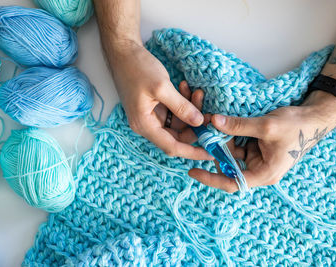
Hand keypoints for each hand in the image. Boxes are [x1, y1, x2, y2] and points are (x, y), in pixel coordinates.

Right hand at [107, 41, 211, 159]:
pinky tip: (187, 88)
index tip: (211, 153)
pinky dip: (183, 103)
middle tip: (209, 112)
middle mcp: (146, 124)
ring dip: (190, 111)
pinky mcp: (154, 107)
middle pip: (177, 136)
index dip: (193, 152)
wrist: (123, 53)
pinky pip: (174, 112)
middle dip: (195, 125)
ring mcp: (150, 116)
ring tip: (197, 93)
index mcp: (144, 125)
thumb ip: (181, 106)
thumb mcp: (161, 87)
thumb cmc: (136, 68)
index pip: (172, 147)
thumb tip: (199, 122)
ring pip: (178, 123)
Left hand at [189, 90, 335, 192]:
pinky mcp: (255, 148)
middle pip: (228, 167)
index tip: (192, 171)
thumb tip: (213, 121)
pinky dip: (228, 136)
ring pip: (230, 154)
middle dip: (214, 152)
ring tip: (209, 127)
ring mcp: (256, 158)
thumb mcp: (267, 126)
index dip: (211, 179)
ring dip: (220, 142)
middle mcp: (258, 169)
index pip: (232, 182)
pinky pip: (236, 144)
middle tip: (201, 137)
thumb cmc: (297, 127)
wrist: (312, 118)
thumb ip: (239, 125)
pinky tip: (221, 125)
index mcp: (264, 174)